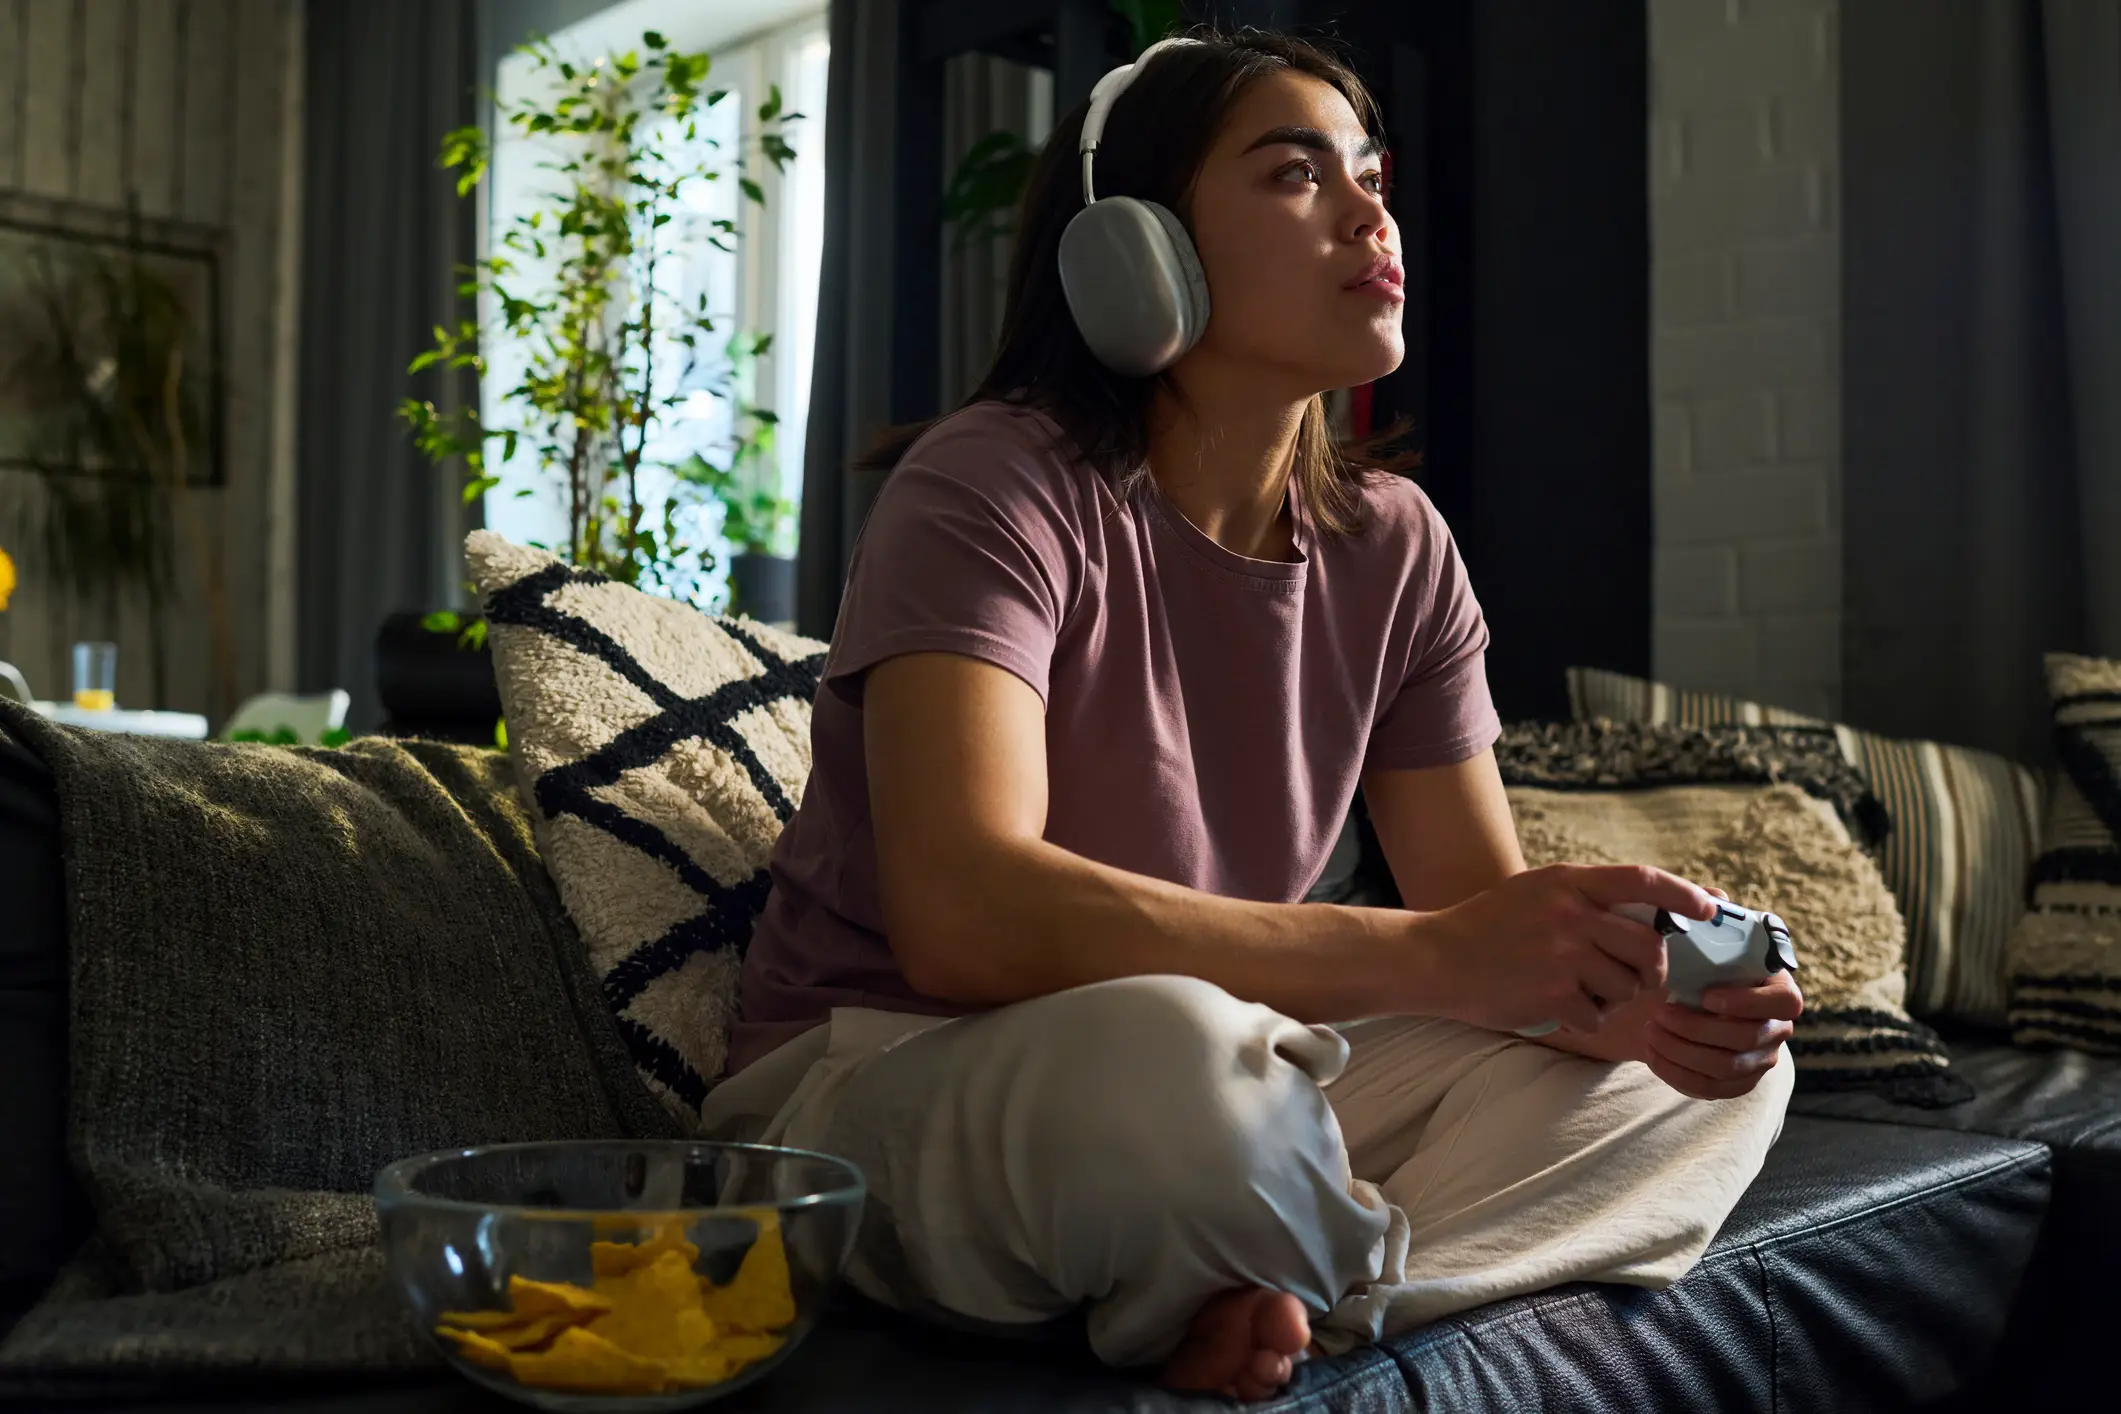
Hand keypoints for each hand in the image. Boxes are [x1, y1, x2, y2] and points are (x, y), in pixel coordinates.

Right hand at [1412, 864, 1718, 1034]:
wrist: (1435, 957)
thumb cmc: (1489, 925)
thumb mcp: (1537, 892)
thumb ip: (1588, 896)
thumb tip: (1655, 912)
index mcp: (1567, 882)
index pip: (1642, 880)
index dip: (1683, 894)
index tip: (1710, 909)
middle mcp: (1569, 914)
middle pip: (1649, 944)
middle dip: (1653, 967)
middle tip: (1639, 976)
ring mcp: (1561, 955)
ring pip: (1627, 984)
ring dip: (1616, 996)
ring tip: (1584, 992)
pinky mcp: (1552, 994)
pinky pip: (1597, 1014)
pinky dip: (1585, 1019)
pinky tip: (1559, 1009)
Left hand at [1638, 884, 1803, 1098]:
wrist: (1669, 998)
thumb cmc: (1691, 961)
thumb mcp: (1695, 933)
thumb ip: (1707, 912)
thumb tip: (1713, 898)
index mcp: (1778, 988)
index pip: (1787, 1002)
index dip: (1748, 1002)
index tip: (1706, 995)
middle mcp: (1776, 1027)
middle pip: (1749, 1039)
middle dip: (1699, 1028)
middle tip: (1659, 1012)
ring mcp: (1759, 1058)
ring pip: (1727, 1067)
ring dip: (1683, 1050)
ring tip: (1649, 1029)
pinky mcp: (1736, 1083)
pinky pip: (1713, 1089)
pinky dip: (1679, 1074)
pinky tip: (1652, 1053)